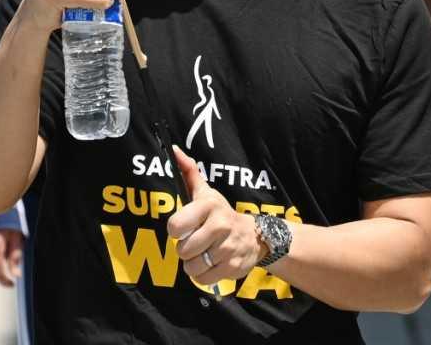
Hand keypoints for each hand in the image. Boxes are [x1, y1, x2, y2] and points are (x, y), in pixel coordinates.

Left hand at [168, 146, 262, 289]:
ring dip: (194, 264)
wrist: (255, 236)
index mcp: (209, 206)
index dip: (176, 230)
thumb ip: (190, 173)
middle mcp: (219, 225)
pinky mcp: (231, 267)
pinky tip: (212, 264)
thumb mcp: (207, 194)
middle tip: (197, 242)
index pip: (175, 225)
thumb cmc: (221, 215)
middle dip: (186, 249)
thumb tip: (174, 151)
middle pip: (182, 250)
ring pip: (191, 267)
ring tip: (205, 253)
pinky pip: (202, 279)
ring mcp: (227, 248)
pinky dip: (203, 275)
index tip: (184, 227)